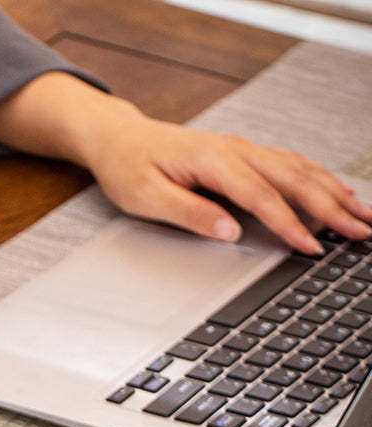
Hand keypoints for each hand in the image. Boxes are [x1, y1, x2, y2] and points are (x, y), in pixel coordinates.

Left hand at [0, 72, 371, 251]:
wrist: (119, 139)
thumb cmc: (127, 168)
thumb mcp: (147, 197)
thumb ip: (190, 213)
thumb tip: (229, 230)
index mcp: (213, 161)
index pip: (261, 197)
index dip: (290, 225)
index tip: (312, 248)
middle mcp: (234, 149)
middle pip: (294, 179)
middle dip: (332, 207)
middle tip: (362, 232)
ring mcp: (241, 148)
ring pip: (299, 168)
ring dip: (334, 191)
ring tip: (364, 214)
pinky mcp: (241, 153)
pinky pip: (289, 163)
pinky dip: (318, 178)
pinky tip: (335, 190)